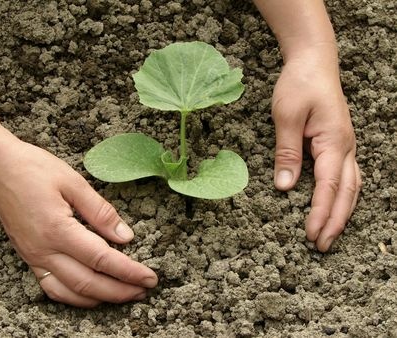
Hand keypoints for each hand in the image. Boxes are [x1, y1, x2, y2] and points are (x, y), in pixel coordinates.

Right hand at [0, 134, 156, 306]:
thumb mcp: (73, 182)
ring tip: (124, 295)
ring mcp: (33, 257)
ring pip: (70, 292)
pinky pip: (51, 287)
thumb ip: (101, 212)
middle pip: (88, 283)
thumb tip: (126, 236)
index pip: (102, 259)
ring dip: (100, 298)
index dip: (129, 272)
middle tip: (144, 291)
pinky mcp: (27, 256)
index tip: (150, 277)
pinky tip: (90, 294)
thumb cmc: (33, 168)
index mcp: (58, 230)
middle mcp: (43, 250)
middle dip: (120, 291)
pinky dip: (74, 297)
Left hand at [271, 44, 360, 251]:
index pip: (329, 186)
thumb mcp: (286, 116)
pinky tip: (337, 207)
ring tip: (330, 234)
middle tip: (322, 246)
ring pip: (351, 187)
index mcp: (333, 142)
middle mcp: (345, 147)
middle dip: (336, 221)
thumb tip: (285, 187)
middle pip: (346, 192)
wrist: (313, 63)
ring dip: (342, 212)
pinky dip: (344, 197)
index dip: (321, 212)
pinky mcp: (338, 144)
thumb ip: (287, 152)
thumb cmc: (298, 85)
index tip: (311, 234)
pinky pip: (347, 176)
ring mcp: (345, 146)